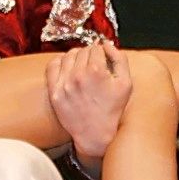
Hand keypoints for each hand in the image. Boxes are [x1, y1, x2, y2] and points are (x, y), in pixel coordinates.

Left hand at [45, 41, 128, 162]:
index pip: (96, 48)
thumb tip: (107, 45)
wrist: (96, 134)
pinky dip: (60, 62)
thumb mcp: (126, 83)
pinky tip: (67, 67)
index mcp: (96, 71)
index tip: (102, 58)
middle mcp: (78, 75)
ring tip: (82, 66)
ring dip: (76, 57)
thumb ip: (120, 59)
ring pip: (67, 56)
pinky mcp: (54, 92)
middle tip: (94, 64)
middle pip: (82, 51)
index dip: (101, 52)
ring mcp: (64, 84)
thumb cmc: (112, 110)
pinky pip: (52, 66)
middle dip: (90, 55)